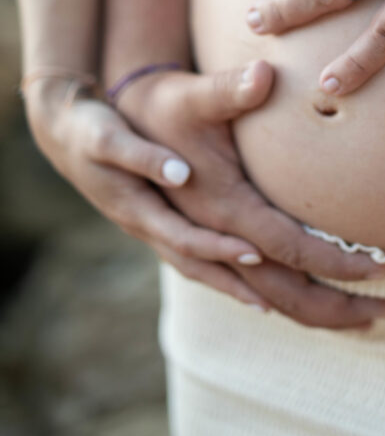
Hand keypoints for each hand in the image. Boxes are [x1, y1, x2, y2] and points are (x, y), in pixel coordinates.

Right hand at [23, 77, 269, 308]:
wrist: (63, 131)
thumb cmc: (90, 131)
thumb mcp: (111, 138)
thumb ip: (144, 157)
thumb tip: (181, 174)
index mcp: (136, 209)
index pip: (185, 240)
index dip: (221, 249)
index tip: (258, 253)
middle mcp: (141, 225)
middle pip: (190, 264)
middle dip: (229, 285)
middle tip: (269, 304)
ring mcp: (145, 223)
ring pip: (187, 260)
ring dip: (223, 279)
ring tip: (262, 298)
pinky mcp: (150, 214)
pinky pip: (185, 246)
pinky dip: (211, 259)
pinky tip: (233, 262)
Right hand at [117, 64, 384, 327]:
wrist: (104, 126)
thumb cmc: (160, 107)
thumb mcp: (194, 93)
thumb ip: (230, 89)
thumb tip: (265, 74)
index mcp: (219, 207)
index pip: (287, 248)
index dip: (333, 263)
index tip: (377, 271)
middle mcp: (209, 238)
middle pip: (278, 291)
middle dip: (330, 308)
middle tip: (383, 314)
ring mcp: (200, 248)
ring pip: (259, 297)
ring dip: (308, 312)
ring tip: (355, 320)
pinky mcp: (196, 245)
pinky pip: (241, 287)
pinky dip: (273, 301)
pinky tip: (294, 305)